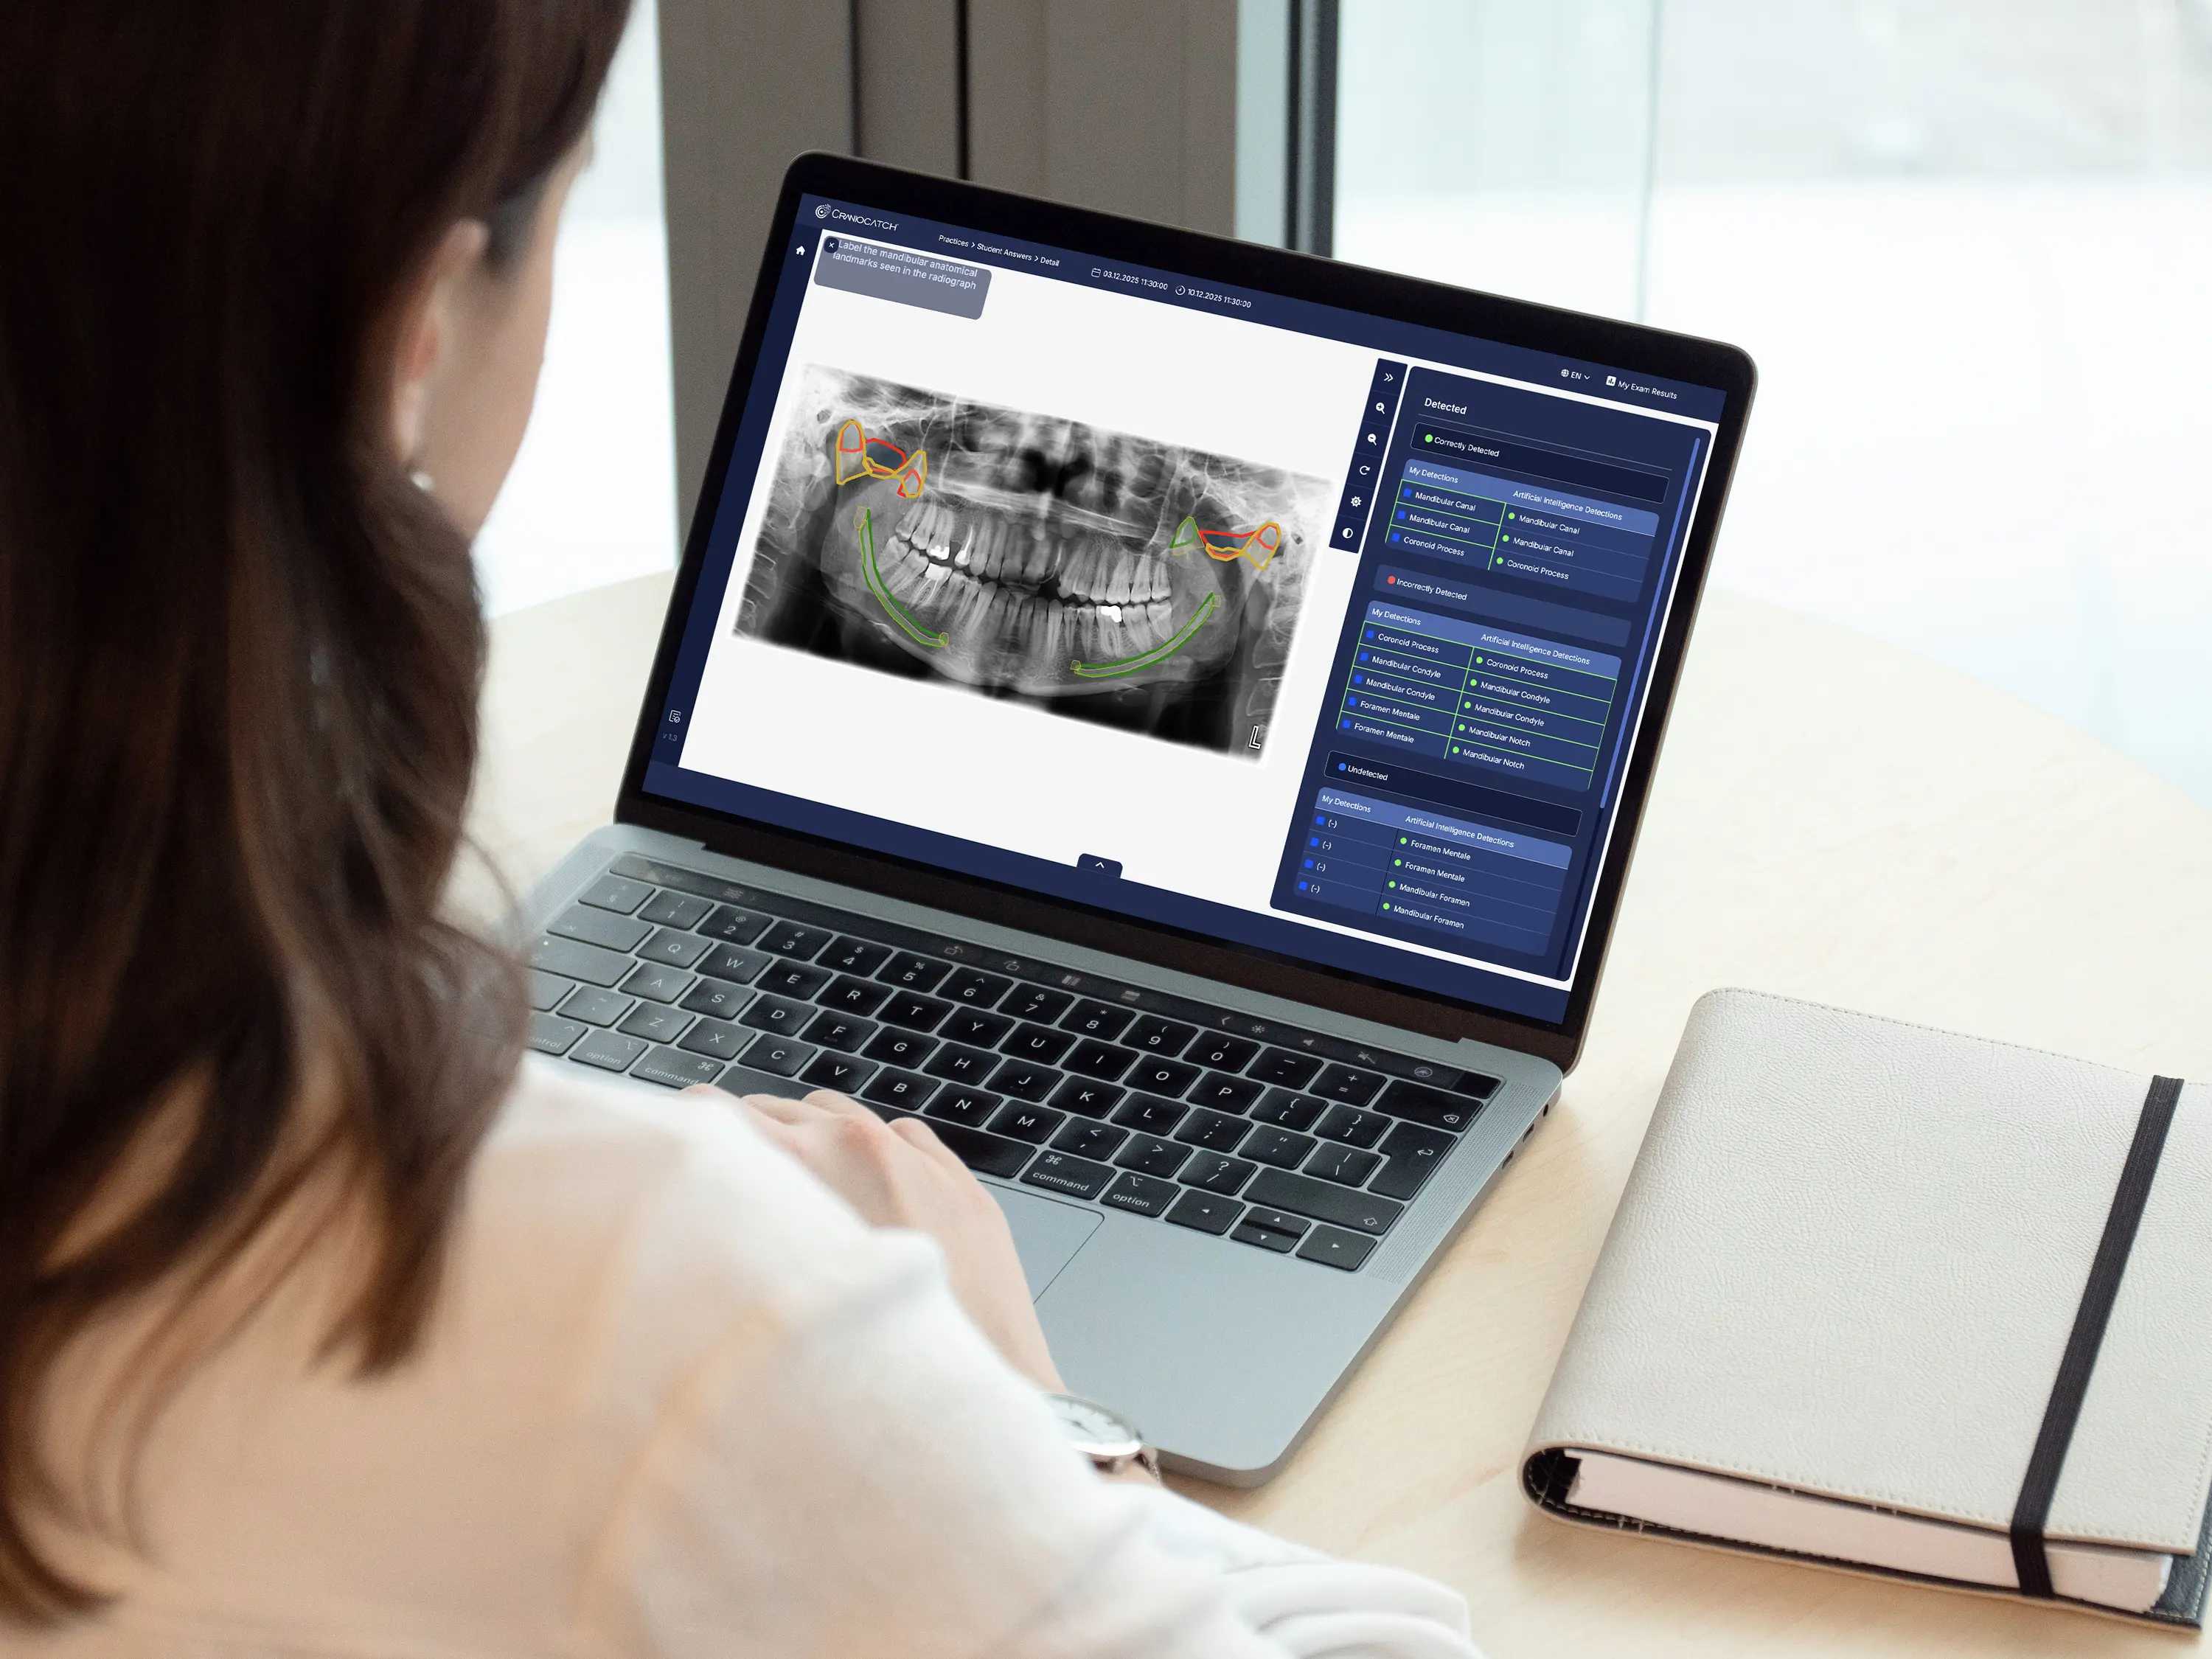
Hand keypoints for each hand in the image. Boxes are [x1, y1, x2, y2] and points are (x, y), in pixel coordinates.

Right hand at [693, 1087, 1063, 1391]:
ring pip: (838, 1115)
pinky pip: (906, 1139)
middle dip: (751, 1139)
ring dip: (814, 1140)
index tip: (679, 1148)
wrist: (955, 1416)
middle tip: (736, 1185)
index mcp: (798, 1161)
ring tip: (801, 1196)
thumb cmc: (855, 1371)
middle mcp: (859, 1143)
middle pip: (777, 1108)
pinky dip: (881, 1158)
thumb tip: (691, 1210)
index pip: (714, 1108)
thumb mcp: (759, 1291)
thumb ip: (726, 1229)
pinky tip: (870, 1203)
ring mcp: (918, 1159)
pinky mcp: (961, 1184)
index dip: (688, 1129)